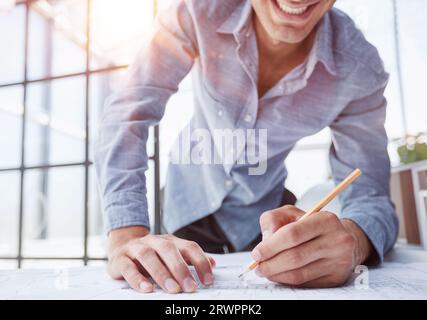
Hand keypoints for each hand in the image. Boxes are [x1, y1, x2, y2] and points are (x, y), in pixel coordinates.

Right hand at [107, 226, 215, 292]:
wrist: (122, 247)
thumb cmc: (152, 254)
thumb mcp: (172, 254)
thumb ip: (190, 258)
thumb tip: (212, 263)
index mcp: (169, 240)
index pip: (188, 247)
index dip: (200, 262)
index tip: (207, 280)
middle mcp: (153, 241)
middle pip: (168, 249)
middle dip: (181, 269)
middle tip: (190, 287)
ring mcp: (135, 248)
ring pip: (148, 256)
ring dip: (161, 273)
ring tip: (172, 289)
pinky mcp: (120, 259)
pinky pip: (128, 267)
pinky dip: (137, 279)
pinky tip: (147, 289)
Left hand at [252, 205, 372, 286]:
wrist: (345, 239)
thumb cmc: (312, 225)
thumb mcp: (292, 213)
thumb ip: (273, 219)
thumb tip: (265, 241)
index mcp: (325, 220)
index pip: (292, 234)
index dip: (271, 246)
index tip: (256, 253)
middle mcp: (337, 241)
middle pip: (295, 257)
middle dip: (270, 264)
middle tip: (257, 267)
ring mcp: (339, 262)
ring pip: (299, 274)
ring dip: (277, 275)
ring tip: (265, 271)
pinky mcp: (337, 278)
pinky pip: (306, 284)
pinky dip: (288, 281)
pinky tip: (280, 275)